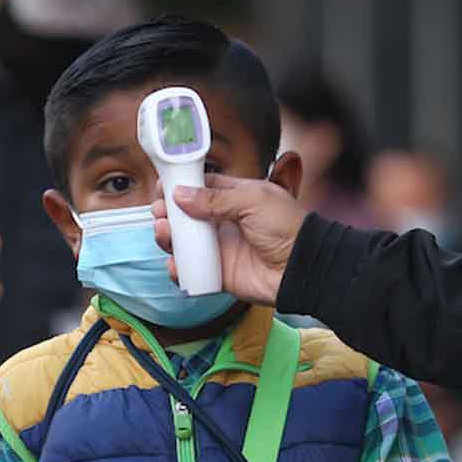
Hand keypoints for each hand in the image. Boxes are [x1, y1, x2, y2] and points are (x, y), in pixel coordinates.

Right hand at [152, 174, 306, 306]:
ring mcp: (221, 248)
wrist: (303, 267)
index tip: (162, 188)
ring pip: (185, 243)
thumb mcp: (252, 200)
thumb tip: (180, 195)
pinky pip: (193, 271)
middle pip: (187, 216)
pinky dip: (179, 269)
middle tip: (159, 213)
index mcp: (235, 198)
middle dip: (169, 214)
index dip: (181, 188)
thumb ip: (215, 197)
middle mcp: (225, 222)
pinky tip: (175, 264)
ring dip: (169, 238)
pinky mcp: (219, 273)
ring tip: (163, 233)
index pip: (202, 188)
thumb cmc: (287, 227)